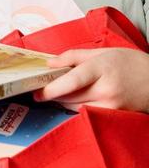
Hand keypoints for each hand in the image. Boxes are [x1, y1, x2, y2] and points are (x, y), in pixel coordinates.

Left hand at [34, 47, 148, 111]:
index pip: (72, 81)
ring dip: (64, 102)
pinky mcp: (115, 115)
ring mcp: (112, 104)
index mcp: (101, 68)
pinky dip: (78, 108)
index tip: (37, 92)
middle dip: (54, 95)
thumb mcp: (103, 52)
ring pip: (76, 108)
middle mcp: (106, 88)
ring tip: (61, 93)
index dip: (52, 88)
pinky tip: (78, 100)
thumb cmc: (131, 63)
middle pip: (70, 97)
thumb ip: (74, 56)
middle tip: (43, 91)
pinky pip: (88, 114)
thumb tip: (49, 63)